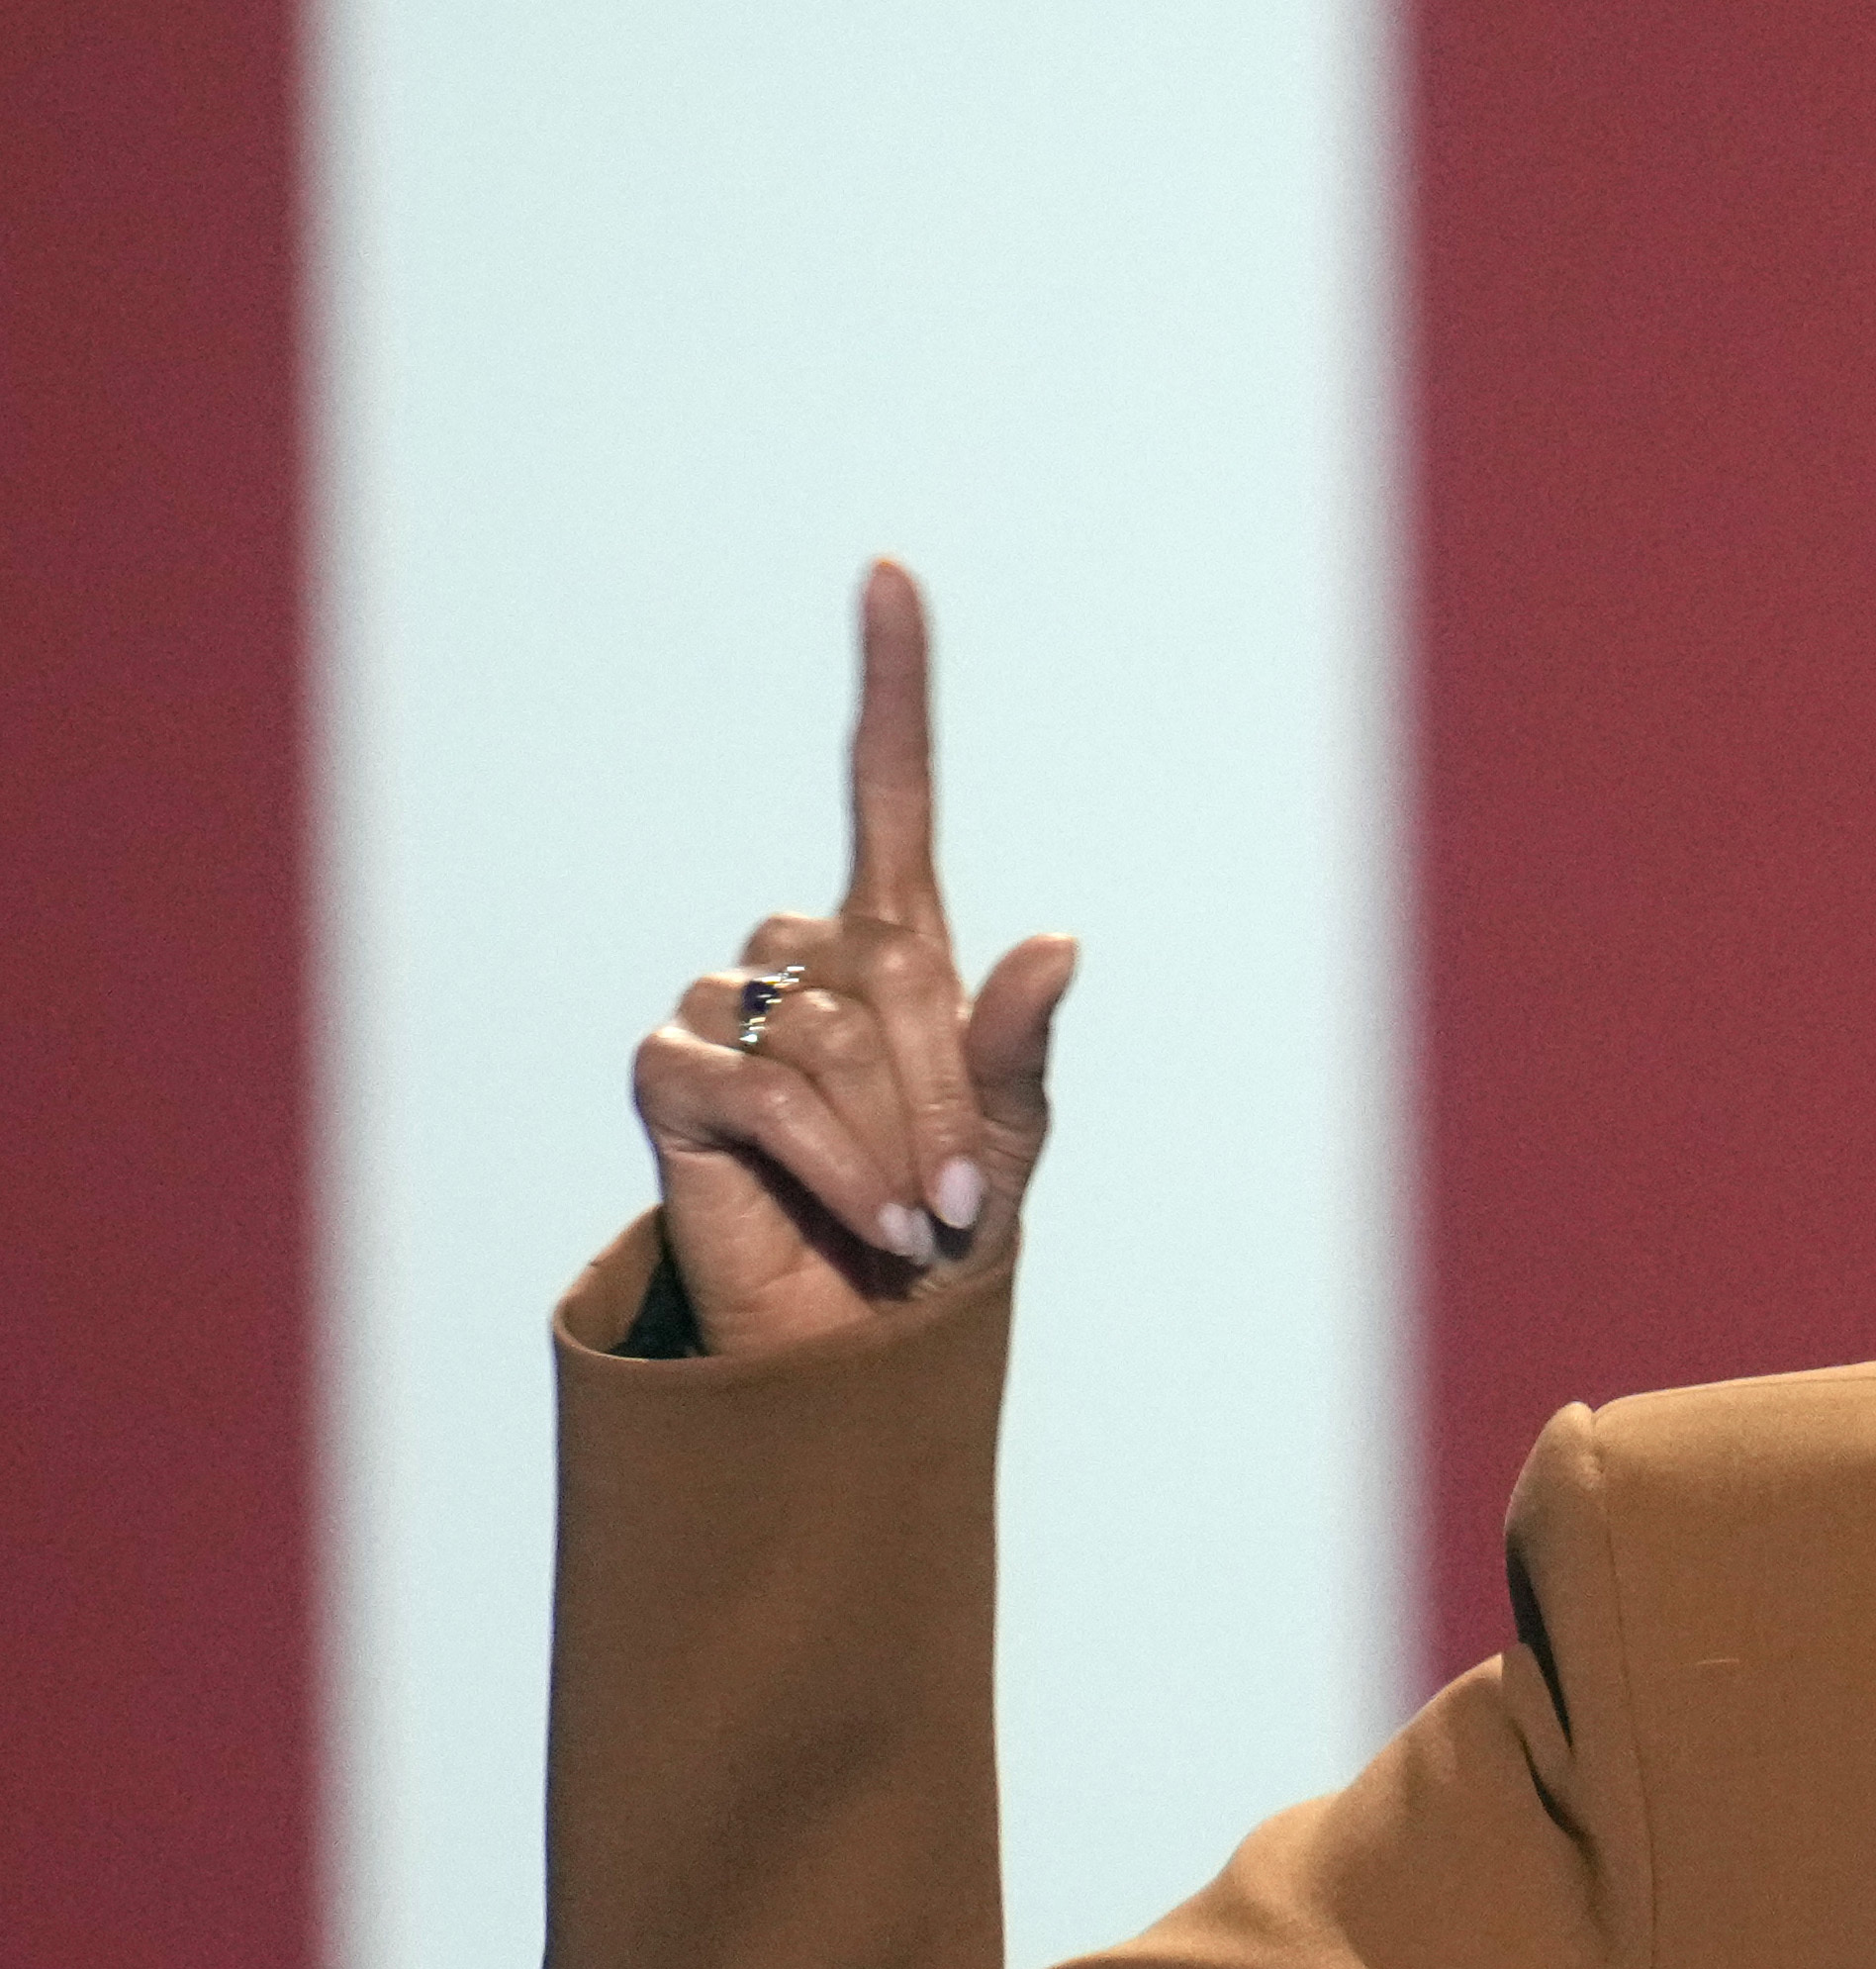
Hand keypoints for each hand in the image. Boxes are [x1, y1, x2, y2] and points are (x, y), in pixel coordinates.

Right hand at [629, 562, 1078, 1356]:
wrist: (865, 1338)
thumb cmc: (944, 1228)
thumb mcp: (1011, 1141)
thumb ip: (1020, 1045)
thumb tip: (1055, 941)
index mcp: (894, 948)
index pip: (888, 789)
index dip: (893, 686)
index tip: (892, 575)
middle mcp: (802, 956)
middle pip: (888, 975)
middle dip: (944, 1101)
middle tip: (966, 1202)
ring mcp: (727, 1005)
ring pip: (830, 1037)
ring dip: (896, 1145)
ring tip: (919, 1223)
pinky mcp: (671, 1071)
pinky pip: (768, 1091)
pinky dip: (838, 1164)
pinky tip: (877, 1223)